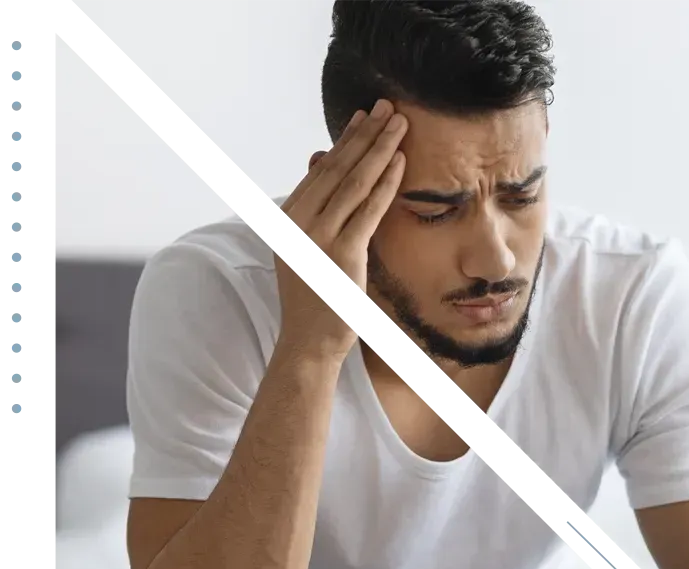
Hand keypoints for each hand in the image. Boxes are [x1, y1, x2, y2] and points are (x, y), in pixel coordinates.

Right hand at [274, 99, 407, 361]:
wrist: (308, 341)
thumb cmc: (313, 298)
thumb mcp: (307, 249)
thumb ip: (315, 212)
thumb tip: (321, 168)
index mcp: (288, 217)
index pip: (322, 170)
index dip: (345, 141)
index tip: (364, 117)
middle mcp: (299, 221)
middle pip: (338, 167)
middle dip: (365, 134)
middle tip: (387, 107)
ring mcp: (319, 236)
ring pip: (354, 182)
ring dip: (380, 148)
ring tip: (400, 124)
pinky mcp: (343, 252)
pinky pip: (369, 210)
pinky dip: (386, 183)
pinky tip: (400, 162)